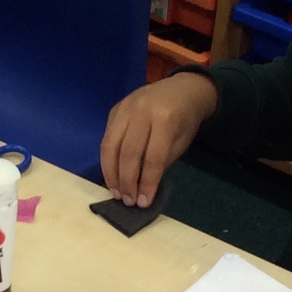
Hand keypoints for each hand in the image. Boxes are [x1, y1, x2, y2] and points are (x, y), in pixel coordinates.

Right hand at [100, 72, 217, 207]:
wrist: (181, 89)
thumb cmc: (185, 119)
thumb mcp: (181, 142)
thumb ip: (161, 162)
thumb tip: (142, 188)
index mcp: (165, 118)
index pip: (152, 157)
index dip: (147, 182)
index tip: (143, 203)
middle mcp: (141, 111)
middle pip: (128, 152)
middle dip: (127, 181)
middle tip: (128, 201)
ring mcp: (124, 108)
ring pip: (110, 146)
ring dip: (111, 173)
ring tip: (116, 192)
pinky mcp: (114, 109)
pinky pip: (106, 138)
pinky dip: (107, 160)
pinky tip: (111, 175)